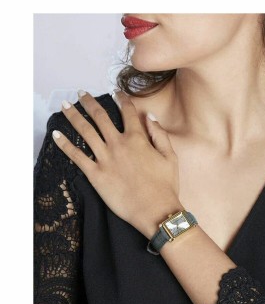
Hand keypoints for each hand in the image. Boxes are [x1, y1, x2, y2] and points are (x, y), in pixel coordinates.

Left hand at [52, 90, 183, 238]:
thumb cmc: (165, 185)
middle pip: (100, 116)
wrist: (154, 210)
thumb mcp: (170, 156)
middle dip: (89, 102)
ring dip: (73, 116)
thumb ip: (159, 133)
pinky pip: (76, 156)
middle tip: (80, 93)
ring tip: (64, 105)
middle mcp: (118, 144)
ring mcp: (105, 158)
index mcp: (137, 138)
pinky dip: (64, 145)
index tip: (115, 93)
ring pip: (85, 131)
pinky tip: (56, 135)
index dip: (121, 99)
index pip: (127, 112)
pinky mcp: (95, 174)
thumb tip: (149, 115)